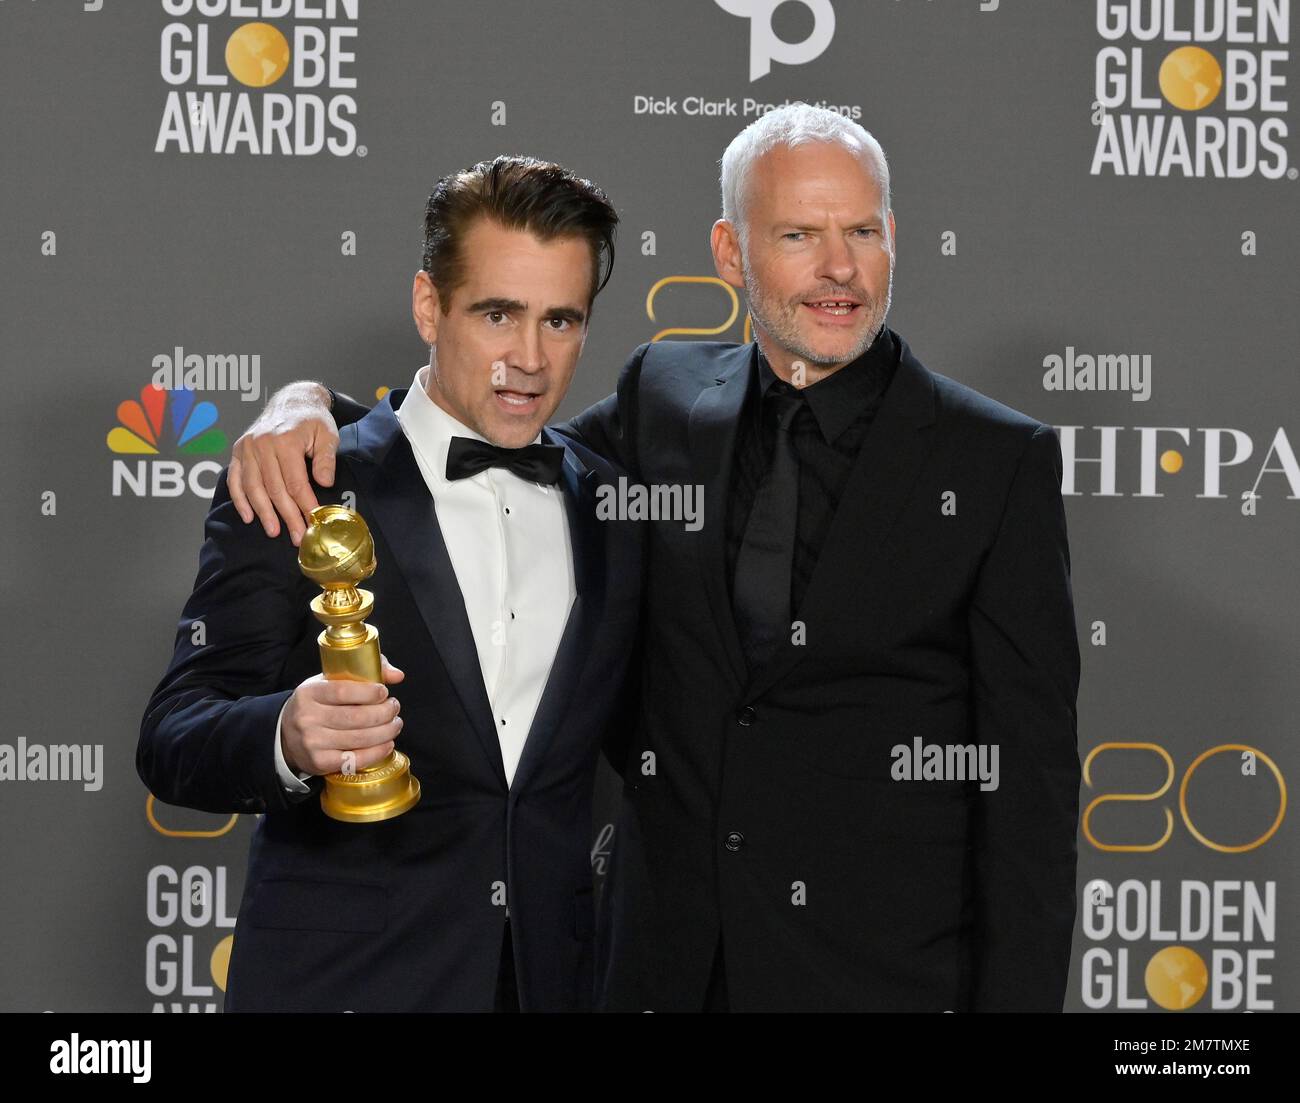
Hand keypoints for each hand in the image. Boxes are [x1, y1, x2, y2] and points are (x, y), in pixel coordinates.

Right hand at [229, 381, 338, 544]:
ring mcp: (247, 448)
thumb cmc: (312, 420)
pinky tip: (248, 517)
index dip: (304, 505)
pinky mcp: (238, 451)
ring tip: (274, 532)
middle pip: (274, 489)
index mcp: (285, 440)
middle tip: (297, 537)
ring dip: (263, 513)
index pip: (295, 482)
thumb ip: (326, 459)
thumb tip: (324, 483)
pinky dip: (240, 500)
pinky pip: (235, 480)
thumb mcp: (327, 434)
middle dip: (287, 516)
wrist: (292, 400)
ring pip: (253, 487)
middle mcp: (262, 444)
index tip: (313, 523)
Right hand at [281, 655, 405, 776]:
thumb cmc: (316, 705)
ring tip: (395, 724)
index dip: (370, 692)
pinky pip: (355, 759)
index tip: (384, 692)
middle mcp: (308, 718)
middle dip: (384, 713)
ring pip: (360, 738)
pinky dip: (377, 752)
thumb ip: (363, 672)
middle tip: (394, 708)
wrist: (286, 735)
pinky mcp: (320, 762)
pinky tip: (387, 744)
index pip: (343, 691)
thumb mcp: (329, 682)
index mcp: (310, 693)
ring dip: (386, 732)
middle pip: (357, 717)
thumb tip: (397, 675)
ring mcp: (313, 742)